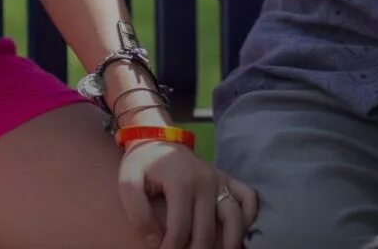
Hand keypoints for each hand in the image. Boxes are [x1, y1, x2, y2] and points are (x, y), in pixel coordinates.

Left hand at [117, 141, 259, 248]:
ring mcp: (220, 179)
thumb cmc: (142, 163)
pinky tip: (239, 231)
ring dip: (229, 242)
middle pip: (207, 231)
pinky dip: (249, 216)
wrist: (157, 138)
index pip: (180, 230)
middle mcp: (206, 182)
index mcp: (181, 183)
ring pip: (235, 218)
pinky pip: (248, 198)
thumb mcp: (128, 182)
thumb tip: (154, 241)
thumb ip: (137, 213)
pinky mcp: (227, 178)